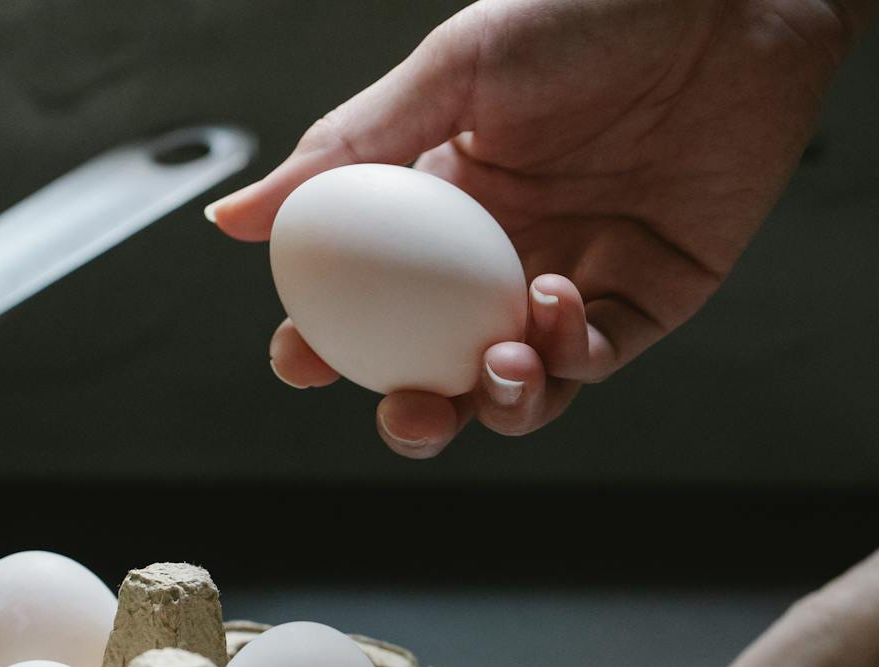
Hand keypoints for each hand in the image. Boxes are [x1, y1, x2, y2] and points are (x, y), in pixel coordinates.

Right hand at [208, 0, 876, 457]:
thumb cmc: (586, 12)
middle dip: (413, 414)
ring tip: (498, 359)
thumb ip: (343, 152)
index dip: (324, 346)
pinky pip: (593, 360)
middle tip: (408, 410)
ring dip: (496, 400)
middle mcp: (495, 259)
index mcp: (436, 208)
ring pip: (515, 388)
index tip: (303, 361)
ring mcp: (569, 283)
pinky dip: (567, 356)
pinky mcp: (648, 298)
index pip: (363, 303)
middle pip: (435, 370)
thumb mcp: (451, 70)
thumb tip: (230, 220)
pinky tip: (555, 302)